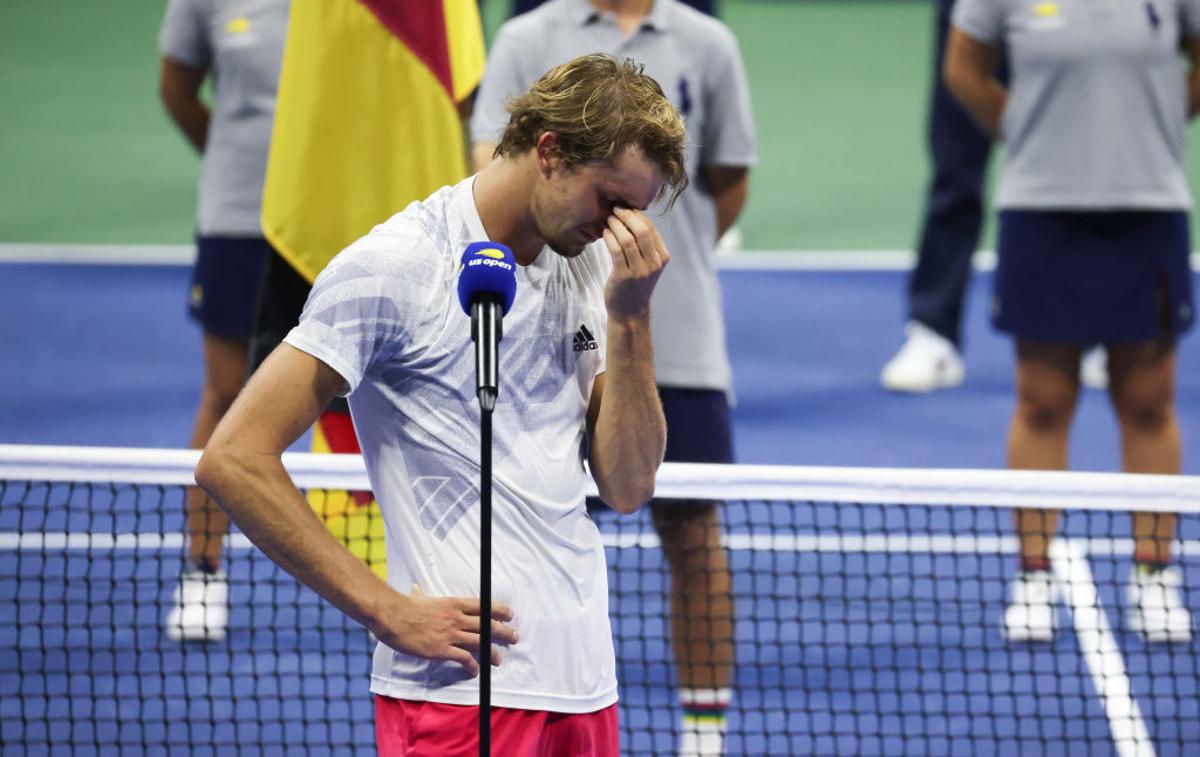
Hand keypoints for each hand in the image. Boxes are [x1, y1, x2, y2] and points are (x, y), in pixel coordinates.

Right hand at [372, 585, 517, 676]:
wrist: (393, 616)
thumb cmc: (404, 606)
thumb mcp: (418, 597)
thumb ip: (422, 595)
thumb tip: (415, 589)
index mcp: (453, 603)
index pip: (483, 605)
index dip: (499, 610)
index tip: (509, 614)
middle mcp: (456, 618)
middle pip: (487, 624)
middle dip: (504, 631)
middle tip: (514, 637)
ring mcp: (450, 634)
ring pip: (480, 642)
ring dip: (492, 652)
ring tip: (499, 659)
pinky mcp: (442, 649)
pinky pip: (464, 658)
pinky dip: (472, 665)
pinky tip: (475, 670)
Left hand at [601, 207, 669, 320]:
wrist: (630, 312)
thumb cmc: (636, 284)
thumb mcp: (648, 264)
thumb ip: (645, 245)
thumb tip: (632, 216)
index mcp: (663, 257)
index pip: (651, 228)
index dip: (637, 214)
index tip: (625, 207)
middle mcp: (654, 264)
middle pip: (642, 230)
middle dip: (627, 215)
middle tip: (615, 208)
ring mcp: (640, 271)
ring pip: (628, 239)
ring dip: (617, 225)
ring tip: (608, 219)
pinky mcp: (624, 277)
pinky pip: (616, 251)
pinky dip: (610, 238)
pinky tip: (605, 233)